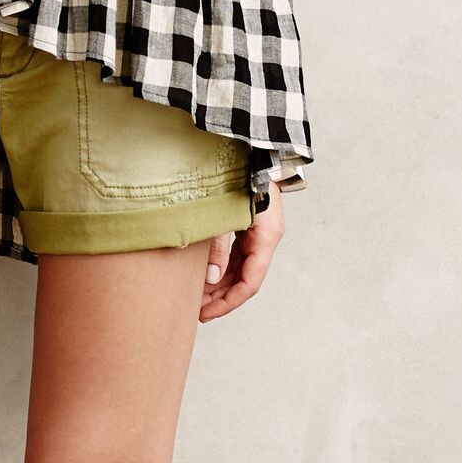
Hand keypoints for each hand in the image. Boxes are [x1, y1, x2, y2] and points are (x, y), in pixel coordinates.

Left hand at [198, 183, 284, 318]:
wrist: (252, 149)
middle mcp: (266, 238)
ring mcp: (259, 233)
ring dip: (220, 285)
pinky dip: (222, 268)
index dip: (228, 303)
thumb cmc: (239, 175)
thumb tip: (211, 279)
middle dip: (221, 298)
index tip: (206, 314)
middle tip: (195, 310)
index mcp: (267, 237)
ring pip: (241, 269)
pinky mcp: (250, 226)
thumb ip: (218, 247)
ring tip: (196, 297)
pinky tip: (205, 276)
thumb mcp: (223, 213)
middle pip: (245, 279)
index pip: (250, 283)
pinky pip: (237, 255)